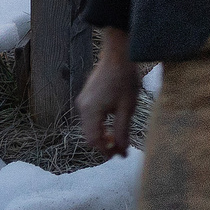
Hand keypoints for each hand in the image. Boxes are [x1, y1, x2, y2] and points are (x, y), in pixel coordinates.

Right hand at [76, 28, 142, 156]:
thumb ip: (123, 131)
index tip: (118, 156)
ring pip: (89, 126)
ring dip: (102, 134)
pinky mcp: (86, 95)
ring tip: (118, 136)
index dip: (105, 151)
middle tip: (120, 148)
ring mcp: (82, 100)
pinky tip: (112, 122)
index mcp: (90, 111)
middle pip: (89, 134)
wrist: (119, 53)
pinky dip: (99, 124)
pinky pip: (90, 116)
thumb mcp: (127, 107)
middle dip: (103, 144)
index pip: (93, 140)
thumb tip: (122, 152)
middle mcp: (82, 107)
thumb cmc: (125, 79)